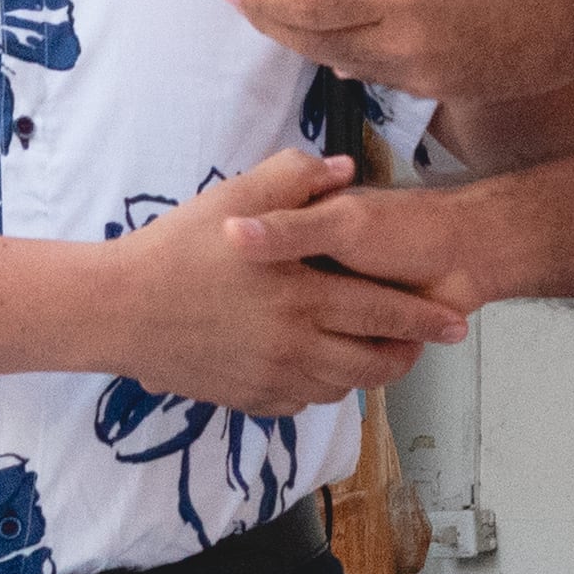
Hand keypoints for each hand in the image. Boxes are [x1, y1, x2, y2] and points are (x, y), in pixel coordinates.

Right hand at [98, 149, 467, 416]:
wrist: (115, 309)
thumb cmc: (177, 247)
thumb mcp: (237, 196)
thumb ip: (295, 179)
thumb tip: (345, 170)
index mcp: (301, 294)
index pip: (384, 312)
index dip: (425, 320)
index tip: (457, 324)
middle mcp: (293, 344)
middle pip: (371, 362)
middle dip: (406, 355)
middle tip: (422, 345)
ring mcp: (269, 378)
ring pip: (340, 387)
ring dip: (367, 374)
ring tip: (377, 356)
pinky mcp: (245, 399)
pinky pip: (300, 403)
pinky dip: (321, 390)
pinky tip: (321, 371)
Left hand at [224, 0, 573, 99]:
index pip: (310, 0)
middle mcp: (403, 43)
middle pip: (313, 39)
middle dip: (271, 21)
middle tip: (245, 0)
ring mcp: (421, 74)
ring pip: (341, 60)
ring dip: (306, 39)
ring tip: (287, 13)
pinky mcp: (439, 91)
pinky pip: (376, 73)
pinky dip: (348, 52)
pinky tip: (343, 35)